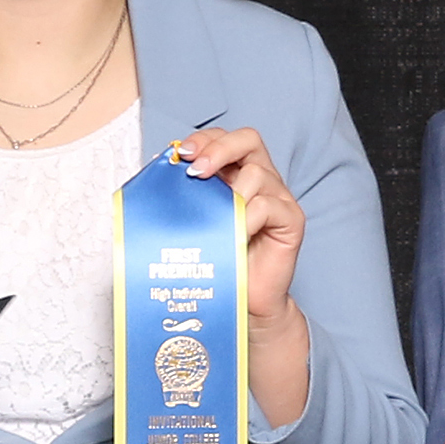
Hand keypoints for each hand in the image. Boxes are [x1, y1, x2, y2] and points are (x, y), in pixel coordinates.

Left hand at [174, 125, 311, 423]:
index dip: (204, 140)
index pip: (225, 138)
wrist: (244, 304)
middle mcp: (260, 179)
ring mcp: (278, 198)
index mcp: (236, 174)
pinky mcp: (291, 220)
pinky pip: (268, 206)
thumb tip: (153, 179)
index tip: (180, 155)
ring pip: (256, 174)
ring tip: (216, 220)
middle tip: (196, 170)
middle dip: (218, 149)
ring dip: (230, 194)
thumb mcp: (195, 224)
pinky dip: (247, 217)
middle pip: (248, 139)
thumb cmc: (218, 263)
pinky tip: (234, 236)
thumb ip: (183, 198)